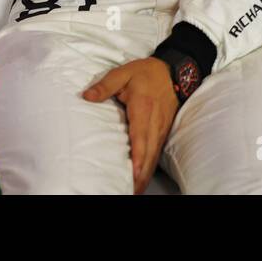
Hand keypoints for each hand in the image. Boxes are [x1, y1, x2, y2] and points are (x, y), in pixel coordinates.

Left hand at [83, 57, 178, 194]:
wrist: (174, 70)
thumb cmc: (147, 73)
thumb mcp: (124, 72)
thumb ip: (105, 85)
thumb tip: (86, 96)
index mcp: (142, 108)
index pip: (140, 136)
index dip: (138, 156)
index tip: (134, 172)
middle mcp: (154, 122)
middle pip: (148, 152)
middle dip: (141, 173)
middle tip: (131, 189)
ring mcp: (161, 127)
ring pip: (154, 155)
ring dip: (145, 173)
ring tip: (136, 189)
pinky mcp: (164, 130)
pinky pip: (157, 151)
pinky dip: (150, 166)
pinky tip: (143, 176)